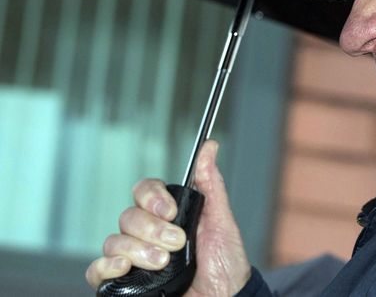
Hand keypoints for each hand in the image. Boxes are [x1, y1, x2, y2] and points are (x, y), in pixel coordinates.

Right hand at [86, 140, 251, 295]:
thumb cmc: (224, 263)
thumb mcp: (221, 221)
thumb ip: (210, 184)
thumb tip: (209, 147)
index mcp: (168, 215)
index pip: (144, 191)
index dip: (152, 197)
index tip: (170, 211)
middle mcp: (147, 234)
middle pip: (128, 216)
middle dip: (153, 229)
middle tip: (177, 243)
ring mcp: (133, 257)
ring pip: (114, 241)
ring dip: (140, 250)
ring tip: (164, 263)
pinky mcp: (123, 282)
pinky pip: (96, 269)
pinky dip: (105, 266)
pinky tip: (125, 268)